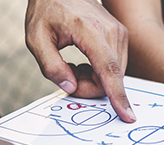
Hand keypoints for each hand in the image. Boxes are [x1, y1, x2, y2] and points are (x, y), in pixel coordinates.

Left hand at [25, 0, 135, 122]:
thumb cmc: (47, 10)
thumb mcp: (36, 39)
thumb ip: (51, 67)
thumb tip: (71, 87)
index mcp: (89, 29)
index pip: (108, 69)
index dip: (117, 95)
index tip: (127, 115)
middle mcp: (111, 30)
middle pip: (110, 77)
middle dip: (89, 86)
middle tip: (67, 75)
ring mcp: (119, 32)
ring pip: (114, 74)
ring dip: (94, 79)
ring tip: (74, 65)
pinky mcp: (121, 35)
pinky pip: (115, 66)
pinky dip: (99, 72)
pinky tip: (84, 61)